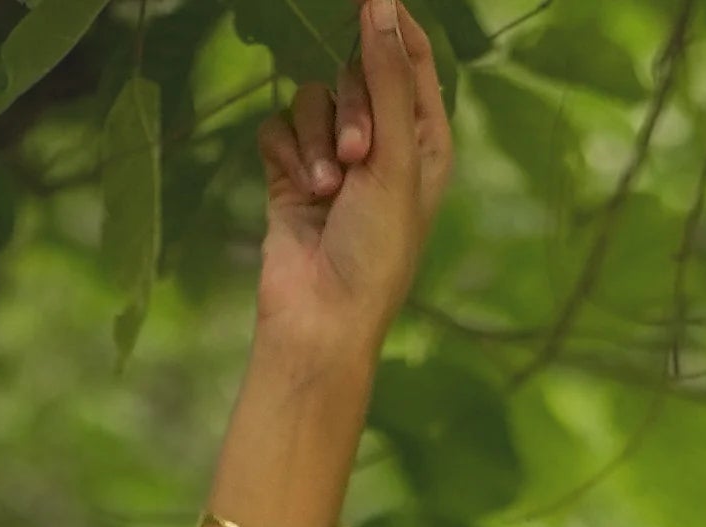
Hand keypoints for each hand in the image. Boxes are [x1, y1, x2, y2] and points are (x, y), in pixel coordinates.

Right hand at [257, 0, 452, 363]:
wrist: (321, 316)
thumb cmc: (376, 250)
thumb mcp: (396, 159)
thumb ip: (388, 78)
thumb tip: (380, 2)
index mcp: (425, 140)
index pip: (412, 58)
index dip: (392, 25)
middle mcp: (382, 141)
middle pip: (354, 72)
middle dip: (350, 108)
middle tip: (358, 156)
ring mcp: (333, 155)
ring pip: (312, 98)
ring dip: (317, 141)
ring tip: (329, 191)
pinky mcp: (292, 169)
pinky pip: (280, 127)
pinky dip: (288, 156)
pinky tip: (301, 193)